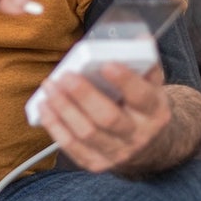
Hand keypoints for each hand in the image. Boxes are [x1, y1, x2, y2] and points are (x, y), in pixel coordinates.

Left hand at [37, 64, 200, 174]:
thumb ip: (144, 61)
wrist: (150, 145)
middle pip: (108, 118)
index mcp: (155, 112)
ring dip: (64, 109)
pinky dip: (55, 126)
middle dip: (84, 96)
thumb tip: (139, 36)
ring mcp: (117, 154)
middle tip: (65, 75)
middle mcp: (138, 136)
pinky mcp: (96, 163)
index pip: (142, 97)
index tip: (106, 64)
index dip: (125, 81)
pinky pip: (71, 147)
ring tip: (50, 86)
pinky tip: (45, 106)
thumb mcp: (152, 84)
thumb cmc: (143, 106)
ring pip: (86, 133)